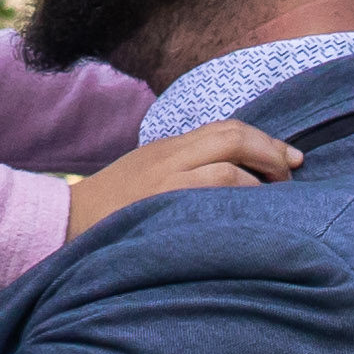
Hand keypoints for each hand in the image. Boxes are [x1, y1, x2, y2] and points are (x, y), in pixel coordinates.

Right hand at [65, 120, 300, 239]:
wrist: (60, 224)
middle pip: (233, 137)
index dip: (264, 140)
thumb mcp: (146, 176)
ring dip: (261, 182)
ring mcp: (164, 181)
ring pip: (228, 166)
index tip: (291, 158)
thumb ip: (184, 171)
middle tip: (293, 175)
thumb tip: (237, 180)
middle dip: (271, 153)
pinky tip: (253, 219)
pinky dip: (240, 201)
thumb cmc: (108, 212)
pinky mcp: (160, 206)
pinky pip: (212, 193)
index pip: (226, 129)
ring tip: (276, 203)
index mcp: (167, 148)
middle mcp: (168, 157)